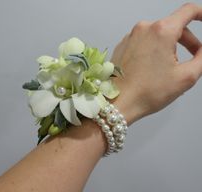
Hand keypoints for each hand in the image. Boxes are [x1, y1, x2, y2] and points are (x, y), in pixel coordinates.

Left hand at [111, 3, 201, 123]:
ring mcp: (130, 37)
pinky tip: (152, 67)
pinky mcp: (122, 46)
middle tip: (194, 54)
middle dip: (187, 40)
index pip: (188, 11)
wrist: (119, 102)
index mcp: (161, 32)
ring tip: (169, 67)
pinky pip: (143, 42)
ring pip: (157, 35)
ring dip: (168, 46)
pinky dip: (152, 49)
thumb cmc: (146, 93)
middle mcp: (143, 29)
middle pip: (173, 26)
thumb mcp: (186, 76)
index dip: (201, 14)